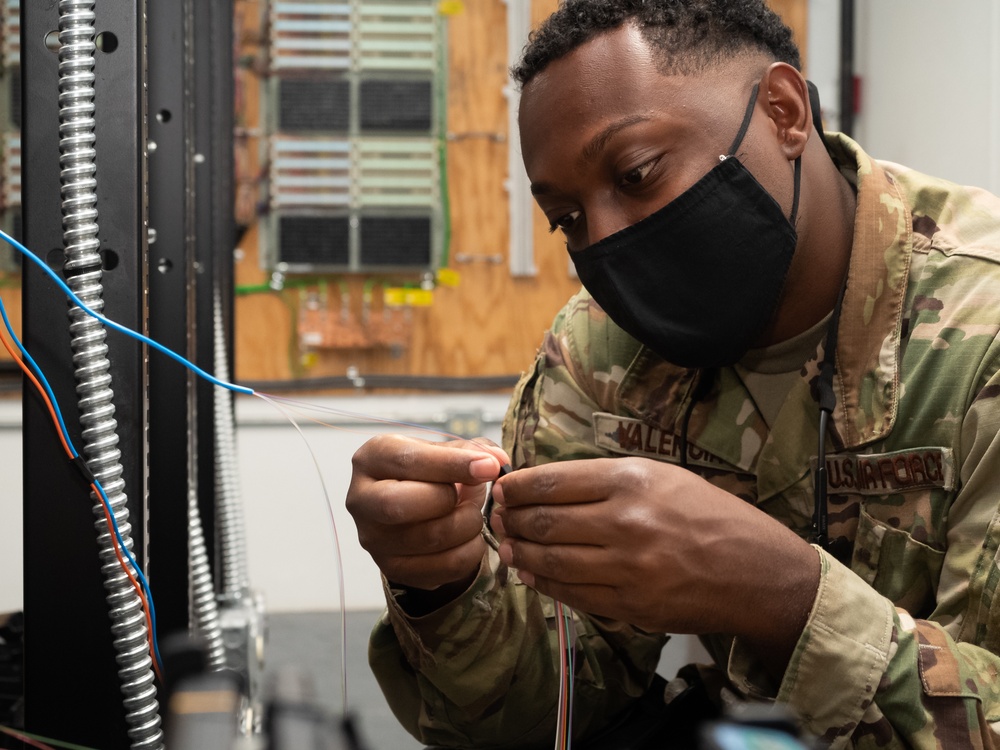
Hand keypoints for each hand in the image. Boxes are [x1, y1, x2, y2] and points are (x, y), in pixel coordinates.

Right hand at [347, 434, 508, 597]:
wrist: (415, 511)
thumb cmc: (428, 474)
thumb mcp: (444, 452)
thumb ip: (473, 450)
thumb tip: (497, 461)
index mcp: (371, 459)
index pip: (407, 461)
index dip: (452, 464)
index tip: (489, 467)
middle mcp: (361, 499)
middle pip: (399, 505)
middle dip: (447, 500)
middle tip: (471, 495)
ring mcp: (372, 538)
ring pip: (427, 538)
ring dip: (467, 526)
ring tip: (473, 515)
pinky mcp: (392, 568)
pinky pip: (441, 567)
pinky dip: (469, 553)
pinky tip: (471, 538)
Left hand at [490, 457, 818, 672]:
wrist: (756, 571)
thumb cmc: (710, 516)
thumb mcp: (662, 476)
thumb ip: (606, 480)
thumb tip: (548, 485)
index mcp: (632, 480)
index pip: (552, 481)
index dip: (517, 487)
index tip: (502, 488)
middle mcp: (626, 521)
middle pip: (543, 521)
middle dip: (510, 519)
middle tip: (498, 517)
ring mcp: (627, 568)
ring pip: (551, 559)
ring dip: (521, 552)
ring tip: (508, 545)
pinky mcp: (630, 605)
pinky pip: (572, 594)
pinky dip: (545, 583)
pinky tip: (532, 574)